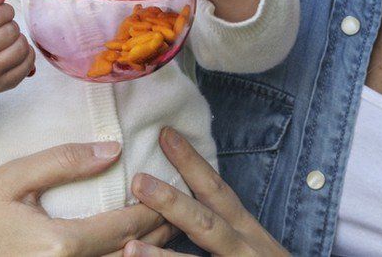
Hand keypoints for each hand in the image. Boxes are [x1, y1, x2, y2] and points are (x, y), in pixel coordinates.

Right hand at [0, 141, 175, 256]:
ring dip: (144, 250)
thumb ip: (66, 161)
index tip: (177, 189)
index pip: (125, 225)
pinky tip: (128, 244)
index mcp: (61, 244)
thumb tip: (112, 149)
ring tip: (169, 228)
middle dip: (160, 232)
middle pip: (128, 253)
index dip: (155, 208)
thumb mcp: (17, 176)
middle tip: (184, 209)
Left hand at [123, 128, 288, 256]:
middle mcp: (246, 249)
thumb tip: (179, 202)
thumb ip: (221, 224)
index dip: (191, 162)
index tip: (165, 134)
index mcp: (246, 231)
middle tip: (138, 181)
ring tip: (130, 248)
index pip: (217, 190)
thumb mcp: (251, 243)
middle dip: (172, 202)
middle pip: (207, 222)